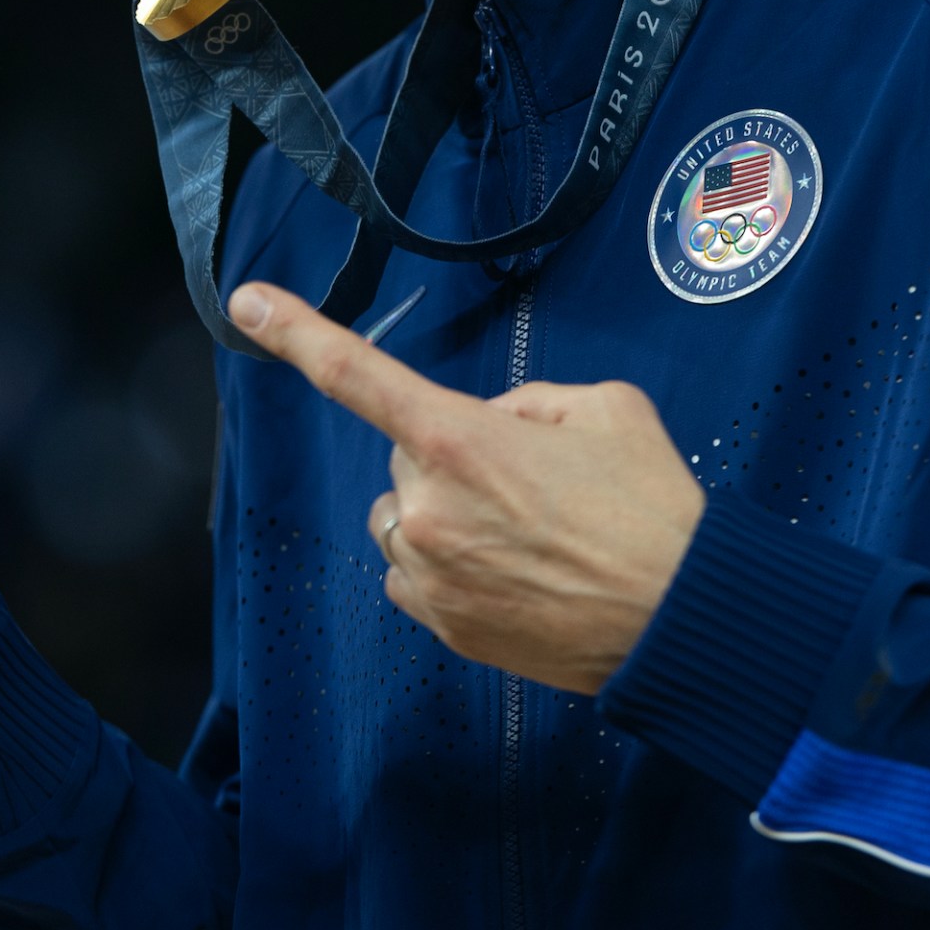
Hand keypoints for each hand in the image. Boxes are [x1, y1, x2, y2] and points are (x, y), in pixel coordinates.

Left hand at [229, 282, 704, 694]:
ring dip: (446, 515)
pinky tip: (513, 574)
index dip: (299, 334)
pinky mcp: (443, 626)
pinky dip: (449, 568)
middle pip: (408, 457)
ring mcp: (430, 575)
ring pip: (406, 520)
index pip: (358, 375)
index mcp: (461, 441)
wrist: (680, 621)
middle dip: (454, 457)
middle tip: (535, 485)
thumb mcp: (605, 409)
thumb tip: (492, 424)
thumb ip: (527, 401)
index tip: (249, 303)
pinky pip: (415, 576)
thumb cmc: (653, 511)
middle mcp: (429, 509)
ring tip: (529, 536)